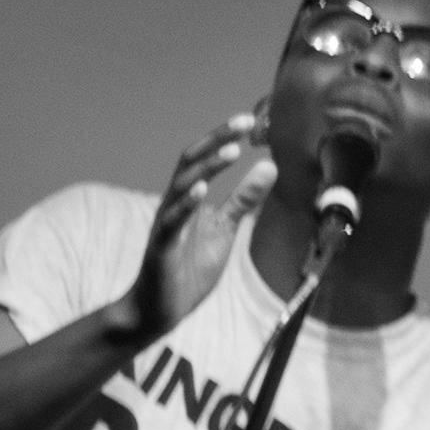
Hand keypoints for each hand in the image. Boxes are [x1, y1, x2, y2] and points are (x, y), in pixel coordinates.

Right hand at [110, 112, 271, 343]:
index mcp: (189, 199)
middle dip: (215, 141)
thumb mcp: (225, 229)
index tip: (249, 120)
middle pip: (189, 162)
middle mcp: (173, 205)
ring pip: (180, 187)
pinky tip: (201, 190)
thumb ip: (243, 199)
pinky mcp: (160, 248)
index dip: (223, 138)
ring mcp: (165, 225)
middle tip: (244, 123)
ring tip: (231, 151)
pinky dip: (185, 204)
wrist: (161, 309)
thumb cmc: (190, 268)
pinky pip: (170, 222)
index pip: (204, 160)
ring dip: (206, 167)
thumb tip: (269, 166)